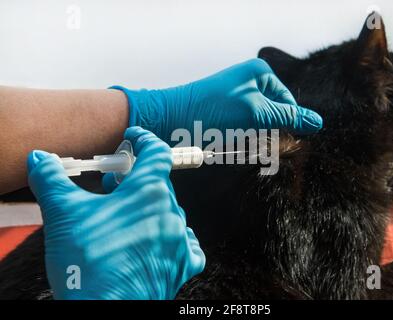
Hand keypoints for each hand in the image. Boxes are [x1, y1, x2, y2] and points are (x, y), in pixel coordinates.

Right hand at [27, 127, 204, 299]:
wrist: (104, 312)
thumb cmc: (88, 263)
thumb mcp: (63, 214)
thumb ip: (53, 180)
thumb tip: (40, 159)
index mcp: (149, 193)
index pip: (156, 153)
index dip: (143, 140)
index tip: (132, 138)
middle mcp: (170, 214)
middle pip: (157, 184)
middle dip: (133, 180)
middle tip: (111, 185)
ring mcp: (178, 241)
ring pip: (167, 212)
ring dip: (148, 208)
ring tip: (124, 214)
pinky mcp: (181, 266)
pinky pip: (186, 244)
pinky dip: (173, 237)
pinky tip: (158, 239)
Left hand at [110, 58, 321, 143]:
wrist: (168, 121)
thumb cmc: (211, 110)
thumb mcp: (256, 113)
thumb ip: (288, 117)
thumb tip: (318, 122)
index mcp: (259, 74)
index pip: (288, 105)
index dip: (284, 126)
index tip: (274, 141)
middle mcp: (248, 85)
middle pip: (273, 118)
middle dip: (262, 135)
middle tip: (241, 139)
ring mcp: (235, 101)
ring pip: (256, 130)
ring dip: (247, 142)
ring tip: (227, 140)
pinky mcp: (223, 117)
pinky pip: (240, 135)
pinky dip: (234, 144)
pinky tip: (221, 144)